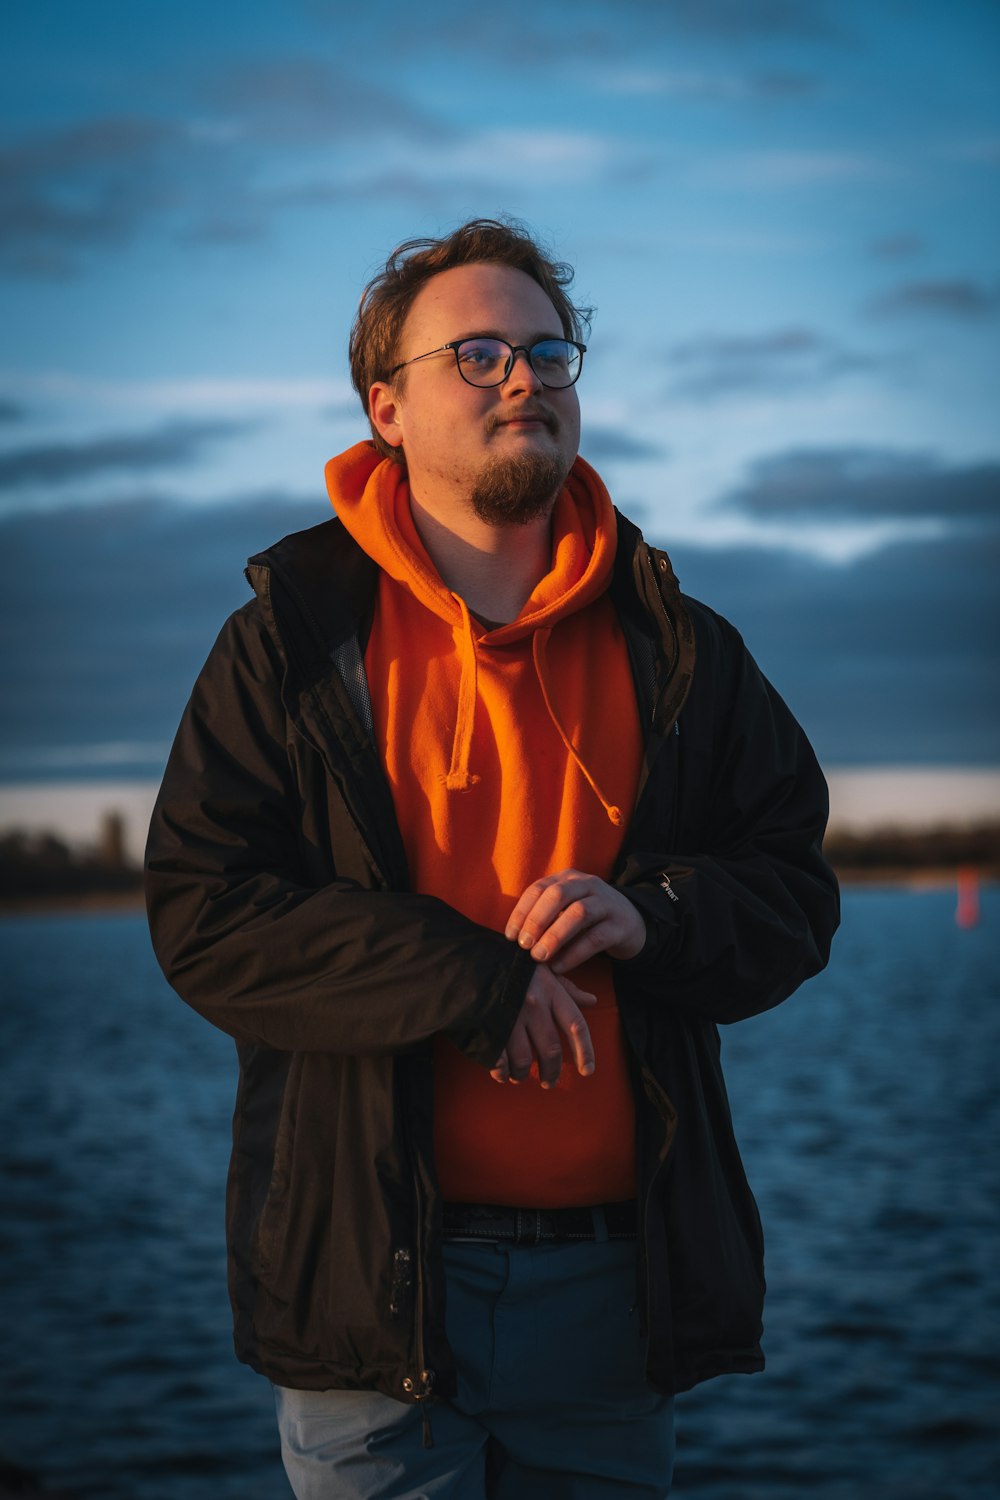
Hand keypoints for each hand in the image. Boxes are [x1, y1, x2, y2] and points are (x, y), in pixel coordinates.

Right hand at [491, 964, 596, 1088]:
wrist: (468, 958)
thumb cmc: (510, 964)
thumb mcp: (541, 969)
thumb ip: (567, 988)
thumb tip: (592, 1000)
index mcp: (550, 989)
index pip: (576, 1026)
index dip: (585, 1051)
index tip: (587, 1071)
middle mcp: (533, 1004)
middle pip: (550, 1050)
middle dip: (552, 1072)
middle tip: (549, 1082)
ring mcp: (509, 1017)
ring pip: (524, 1060)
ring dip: (523, 1074)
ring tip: (520, 1076)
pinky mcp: (487, 1027)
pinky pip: (499, 1060)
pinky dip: (502, 1072)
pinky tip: (502, 1073)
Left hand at [505, 868, 646, 972]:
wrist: (632, 925)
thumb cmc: (588, 920)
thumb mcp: (565, 912)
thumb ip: (545, 918)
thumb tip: (515, 939)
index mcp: (568, 879)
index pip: (539, 888)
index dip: (522, 911)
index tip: (510, 936)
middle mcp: (588, 885)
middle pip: (558, 895)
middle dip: (536, 920)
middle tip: (523, 945)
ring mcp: (606, 903)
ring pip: (578, 913)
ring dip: (554, 936)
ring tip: (539, 957)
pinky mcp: (620, 926)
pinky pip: (595, 938)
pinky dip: (574, 953)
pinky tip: (560, 966)